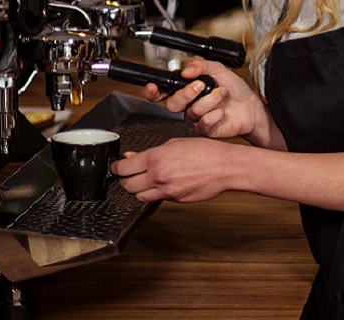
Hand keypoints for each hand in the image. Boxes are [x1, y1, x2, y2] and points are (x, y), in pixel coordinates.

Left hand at [113, 137, 233, 202]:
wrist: (226, 167)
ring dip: (140, 189)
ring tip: (148, 181)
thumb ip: (152, 152)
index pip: (123, 168)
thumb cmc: (206, 151)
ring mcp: (166, 191)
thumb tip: (132, 157)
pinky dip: (158, 193)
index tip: (117, 167)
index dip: (117, 168)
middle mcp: (158, 176)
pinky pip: (158, 199)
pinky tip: (167, 183)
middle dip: (126, 180)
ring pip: (139, 196)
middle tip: (131, 174)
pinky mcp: (175, 200)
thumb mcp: (176, 143)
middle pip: (127, 185)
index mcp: (156, 158)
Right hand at [140, 59, 274, 145]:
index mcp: (187, 90)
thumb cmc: (235, 90)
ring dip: (209, 100)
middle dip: (186, 93)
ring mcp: (196, 118)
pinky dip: (216, 114)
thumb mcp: (219, 69)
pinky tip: (223, 111)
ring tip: (222, 94)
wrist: (252, 107)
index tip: (153, 87)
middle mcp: (189, 105)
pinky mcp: (205, 129)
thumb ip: (201, 65)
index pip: (163, 93)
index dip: (153, 91)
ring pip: (190, 112)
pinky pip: (203, 123)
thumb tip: (186, 69)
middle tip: (200, 85)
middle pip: (172, 104)